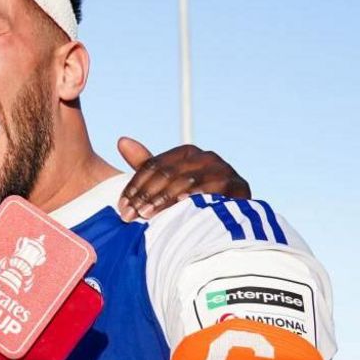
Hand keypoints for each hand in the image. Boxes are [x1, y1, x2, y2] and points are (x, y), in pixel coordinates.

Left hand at [116, 137, 250, 221]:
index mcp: (186, 153)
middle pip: (168, 173)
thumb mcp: (166, 183)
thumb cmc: (192, 199)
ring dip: (164, 199)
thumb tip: (121, 140)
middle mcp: (205, 157)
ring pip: (186, 181)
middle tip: (130, 215)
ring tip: (146, 214)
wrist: (230, 218)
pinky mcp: (238, 185)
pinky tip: (182, 204)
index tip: (122, 205)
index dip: (135, 185)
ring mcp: (223, 169)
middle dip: (146, 195)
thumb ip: (146, 164)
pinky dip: (197, 195)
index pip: (154, 166)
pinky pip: (213, 189)